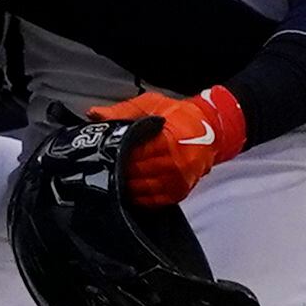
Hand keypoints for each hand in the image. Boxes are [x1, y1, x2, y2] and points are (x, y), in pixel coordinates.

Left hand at [86, 86, 245, 205]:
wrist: (209, 129)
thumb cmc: (179, 115)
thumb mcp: (150, 105)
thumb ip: (122, 111)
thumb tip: (96, 115)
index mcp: (168, 140)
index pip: (133, 153)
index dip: (116, 154)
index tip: (102, 152)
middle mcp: (176, 163)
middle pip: (136, 172)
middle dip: (118, 169)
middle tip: (102, 166)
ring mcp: (179, 180)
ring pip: (143, 188)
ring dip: (126, 185)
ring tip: (112, 177)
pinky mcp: (180, 191)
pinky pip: (155, 200)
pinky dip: (139, 196)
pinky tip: (128, 189)